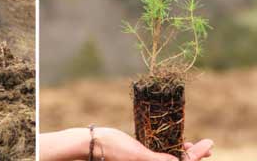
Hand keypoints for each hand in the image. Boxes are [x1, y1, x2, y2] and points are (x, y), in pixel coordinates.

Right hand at [96, 128, 212, 160]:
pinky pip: (160, 153)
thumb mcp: (138, 154)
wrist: (92, 143)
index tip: (210, 145)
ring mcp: (145, 160)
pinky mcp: (139, 155)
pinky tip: (173, 143)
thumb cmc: (114, 149)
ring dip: (184, 153)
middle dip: (195, 156)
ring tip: (194, 146)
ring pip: (171, 158)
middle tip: (209, 147)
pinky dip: (170, 148)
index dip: (198, 156)